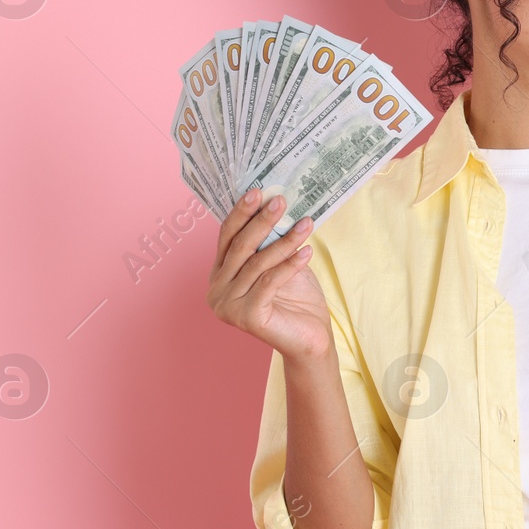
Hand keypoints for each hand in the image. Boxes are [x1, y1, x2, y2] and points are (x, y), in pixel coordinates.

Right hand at [207, 189, 333, 364]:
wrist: (310, 338)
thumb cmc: (296, 299)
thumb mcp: (280, 262)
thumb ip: (271, 241)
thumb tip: (276, 203)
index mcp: (220, 274)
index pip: (227, 237)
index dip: (242, 213)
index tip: (258, 191)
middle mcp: (217, 290)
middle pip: (239, 247)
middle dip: (262, 221)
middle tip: (281, 201)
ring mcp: (228, 306)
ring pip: (257, 264)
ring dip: (284, 241)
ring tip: (306, 225)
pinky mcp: (246, 318)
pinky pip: (269, 282)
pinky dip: (289, 265)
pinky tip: (307, 252)